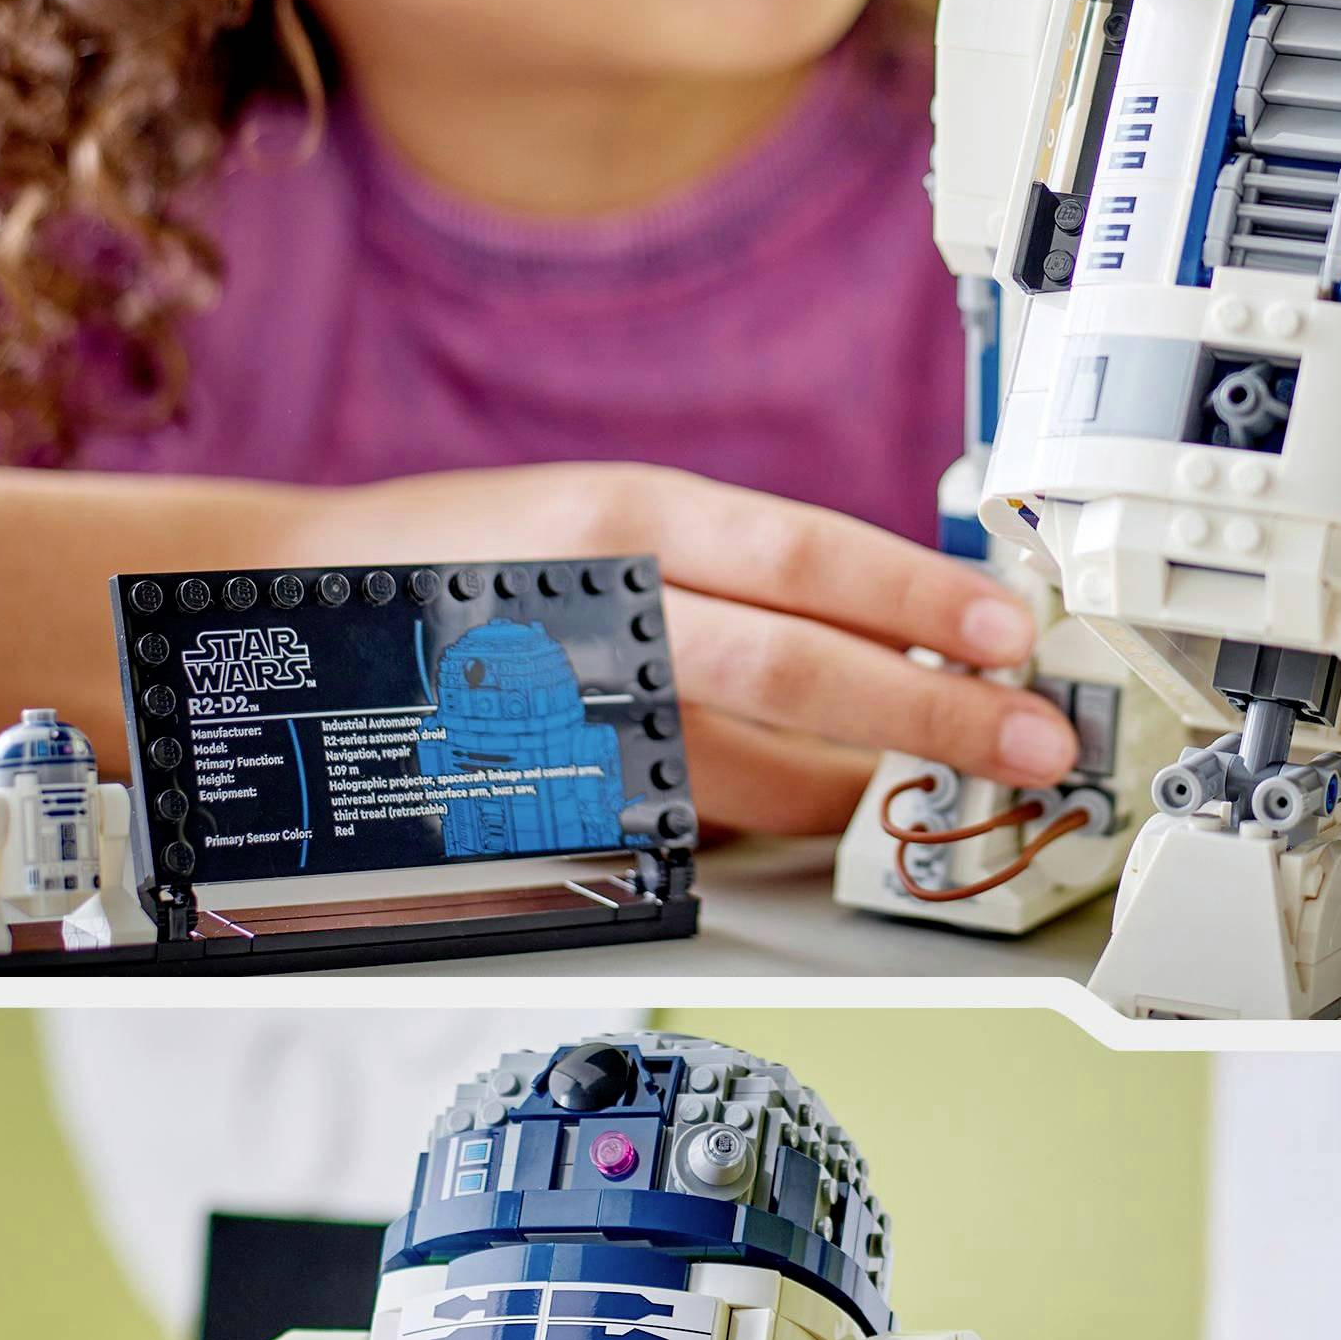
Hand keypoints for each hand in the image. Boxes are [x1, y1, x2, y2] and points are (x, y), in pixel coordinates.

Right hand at [325, 463, 1076, 836]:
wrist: (307, 616)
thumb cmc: (487, 564)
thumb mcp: (617, 523)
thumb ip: (747, 573)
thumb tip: (907, 628)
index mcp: (630, 524)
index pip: (798, 557)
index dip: (915, 597)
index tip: (1010, 631)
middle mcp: (607, 615)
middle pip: (792, 668)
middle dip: (928, 713)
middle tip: (1033, 744)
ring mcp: (583, 718)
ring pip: (756, 764)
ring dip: (876, 780)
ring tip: (970, 781)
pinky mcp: (562, 795)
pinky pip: (706, 816)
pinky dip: (788, 812)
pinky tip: (849, 806)